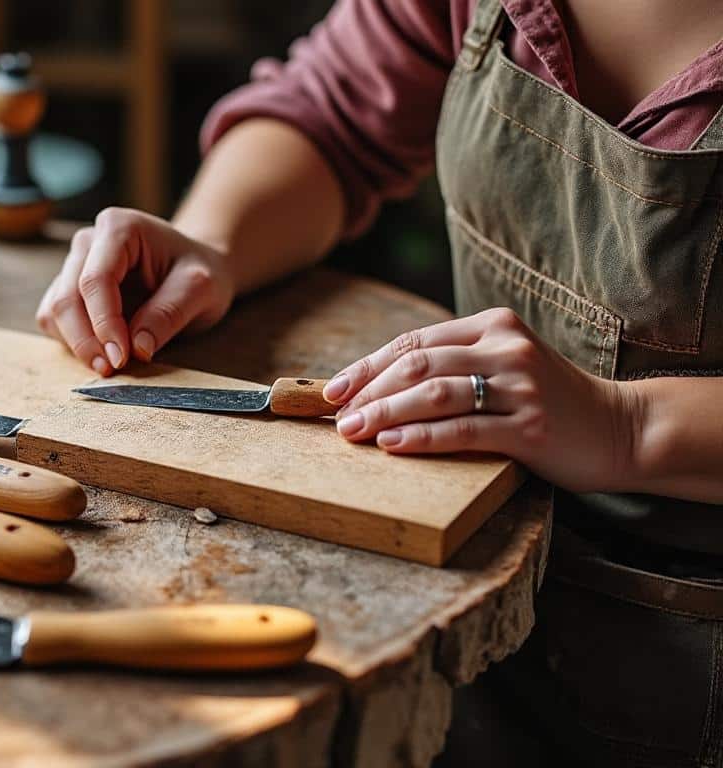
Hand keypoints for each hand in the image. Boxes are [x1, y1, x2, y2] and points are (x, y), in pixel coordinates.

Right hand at [35, 208, 235, 374]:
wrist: (193, 271)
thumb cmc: (198, 273)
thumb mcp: (200, 289)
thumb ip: (169, 314)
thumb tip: (137, 348)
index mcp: (119, 228)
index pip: (96, 279)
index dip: (104, 322)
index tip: (121, 357)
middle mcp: (88, 242)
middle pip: (67, 297)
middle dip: (86, 340)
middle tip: (112, 369)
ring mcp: (73, 265)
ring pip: (55, 311)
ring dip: (77, 344)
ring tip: (111, 364)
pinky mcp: (67, 289)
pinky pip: (53, 320)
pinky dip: (71, 342)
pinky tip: (101, 351)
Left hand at [323, 307, 639, 492]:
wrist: (620, 429)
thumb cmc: (546, 403)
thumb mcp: (501, 368)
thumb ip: (451, 368)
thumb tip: (374, 390)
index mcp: (492, 325)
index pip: (414, 342)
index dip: (367, 367)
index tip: (333, 391)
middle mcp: (506, 347)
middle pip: (418, 365)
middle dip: (370, 392)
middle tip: (338, 418)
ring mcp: (521, 386)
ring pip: (435, 395)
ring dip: (385, 413)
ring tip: (355, 432)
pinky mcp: (530, 426)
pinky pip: (463, 430)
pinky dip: (421, 437)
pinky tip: (392, 445)